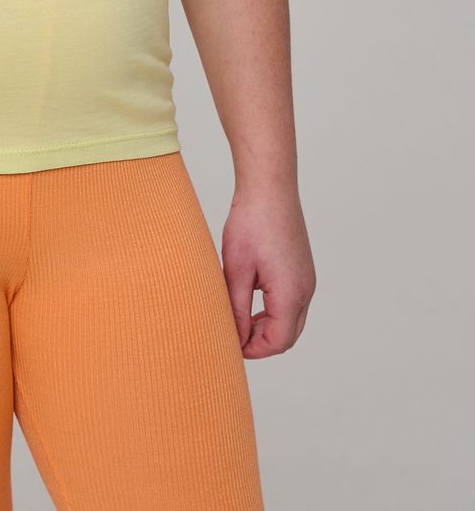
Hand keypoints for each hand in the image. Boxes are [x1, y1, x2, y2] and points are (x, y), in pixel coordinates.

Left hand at [221, 184, 316, 358]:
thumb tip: (237, 338)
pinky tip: (251, 298)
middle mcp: (306, 290)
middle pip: (289, 336)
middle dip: (262, 342)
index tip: (230, 342)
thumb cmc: (250, 224)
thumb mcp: (236, 270)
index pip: (278, 342)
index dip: (253, 350)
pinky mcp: (302, 268)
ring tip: (239, 317)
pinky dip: (275, 310)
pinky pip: (293, 302)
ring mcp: (307, 278)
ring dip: (268, 326)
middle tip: (234, 333)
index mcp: (291, 293)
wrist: (269, 188)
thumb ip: (238, 309)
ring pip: (292, 320)